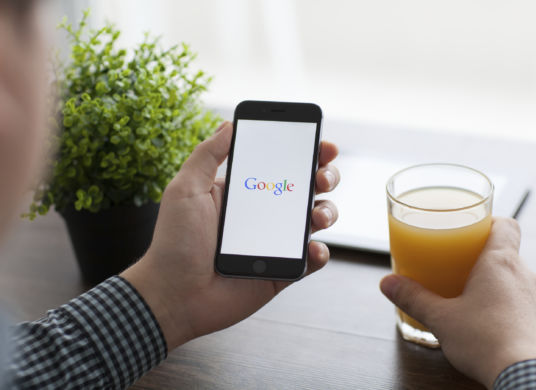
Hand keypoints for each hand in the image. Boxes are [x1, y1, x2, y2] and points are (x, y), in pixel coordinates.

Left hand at [122, 121, 339, 349]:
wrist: (174, 295)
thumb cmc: (175, 242)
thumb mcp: (185, 189)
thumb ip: (207, 155)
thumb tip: (229, 124)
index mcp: (244, 192)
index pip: (280, 165)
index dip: (305, 152)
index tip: (323, 145)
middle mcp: (263, 213)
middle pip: (306, 188)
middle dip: (324, 176)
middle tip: (322, 177)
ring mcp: (275, 242)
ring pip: (315, 220)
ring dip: (327, 212)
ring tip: (316, 216)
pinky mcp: (282, 270)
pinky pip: (310, 259)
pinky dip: (318, 253)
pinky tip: (311, 249)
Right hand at [380, 217, 535, 387]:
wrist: (523, 376)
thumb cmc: (486, 342)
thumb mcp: (440, 317)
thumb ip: (413, 297)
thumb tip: (388, 283)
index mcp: (500, 263)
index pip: (504, 225)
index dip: (487, 222)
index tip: (468, 230)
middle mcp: (523, 275)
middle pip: (504, 251)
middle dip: (478, 256)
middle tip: (455, 265)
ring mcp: (535, 298)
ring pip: (512, 277)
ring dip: (491, 281)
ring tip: (466, 296)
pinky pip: (519, 300)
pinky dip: (502, 303)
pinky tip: (485, 321)